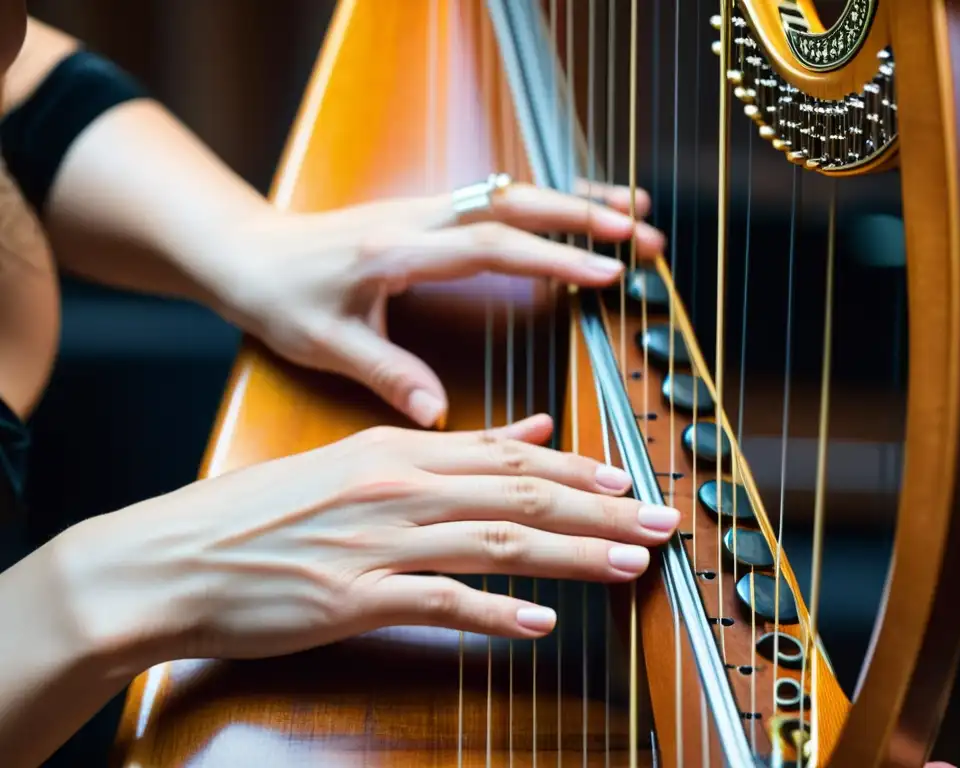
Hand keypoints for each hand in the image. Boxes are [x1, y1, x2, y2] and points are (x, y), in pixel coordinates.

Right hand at [54, 414, 678, 663]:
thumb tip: (527, 430)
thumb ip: (447, 450)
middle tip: (660, 522)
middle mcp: (398, 487)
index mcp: (397, 451)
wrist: (176, 556)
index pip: (510, 455)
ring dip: (572, 555)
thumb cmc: (263, 512)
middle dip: (601, 508)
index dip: (579, 468)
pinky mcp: (355, 599)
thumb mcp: (356, 461)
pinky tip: (541, 622)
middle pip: (520, 495)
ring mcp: (378, 543)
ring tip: (629, 565)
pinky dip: (497, 612)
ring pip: (497, 542)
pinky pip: (441, 603)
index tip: (629, 481)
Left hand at [210, 182, 663, 427]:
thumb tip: (439, 416)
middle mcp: (419, 217)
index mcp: (396, 249)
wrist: (247, 251)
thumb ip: (387, 373)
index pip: (488, 245)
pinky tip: (582, 209)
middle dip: (585, 217)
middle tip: (644, 238)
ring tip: (637, 214)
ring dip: (575, 200)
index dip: (551, 258)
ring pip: (513, 190)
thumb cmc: (281, 296)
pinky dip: (546, 202)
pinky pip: (498, 198)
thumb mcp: (326, 343)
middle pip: (515, 203)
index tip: (607, 274)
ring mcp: (426, 209)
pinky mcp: (430, 214)